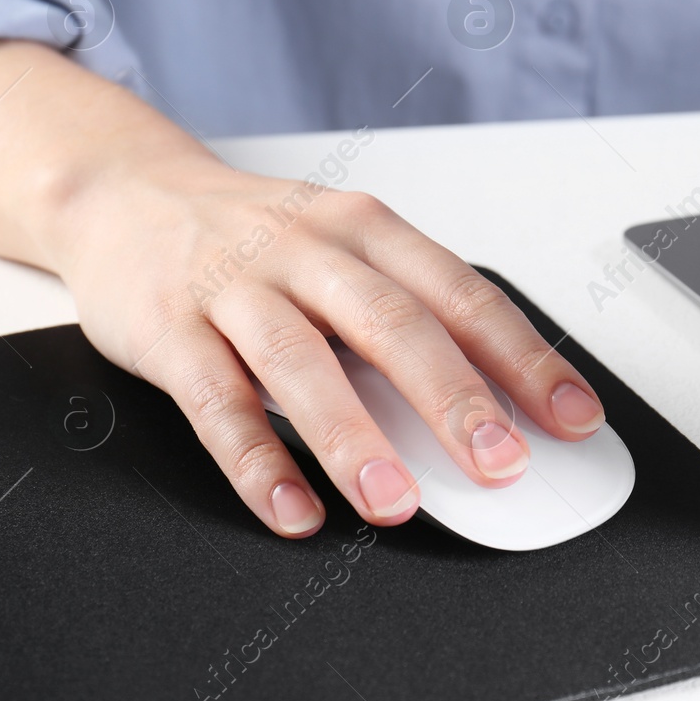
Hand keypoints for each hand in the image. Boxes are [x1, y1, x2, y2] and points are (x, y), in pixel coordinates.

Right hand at [0, 41, 605, 537]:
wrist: (126, 194)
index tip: (573, 417)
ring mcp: (237, 285)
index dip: (524, 359)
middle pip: (393, 323)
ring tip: (397, 502)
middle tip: (500, 464)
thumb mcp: (342, 256)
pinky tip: (291, 506)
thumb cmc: (258, 239)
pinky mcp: (170, 328)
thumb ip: (404, 322)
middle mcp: (309, 249)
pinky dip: (256, 460)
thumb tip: (487, 414)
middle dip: (454, 399)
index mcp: (370, 230)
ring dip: (355, 439)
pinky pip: (215, 401)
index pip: (463, 295)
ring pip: (303, 363)